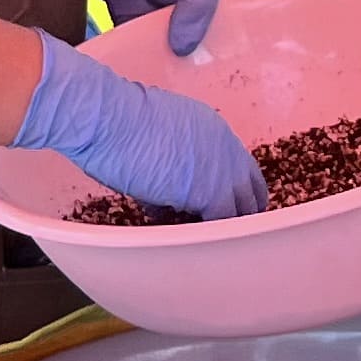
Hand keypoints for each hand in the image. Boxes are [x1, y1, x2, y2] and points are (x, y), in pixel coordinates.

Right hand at [14, 35, 266, 217]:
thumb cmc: (116, 123)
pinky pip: (221, 224)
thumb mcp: (154, 139)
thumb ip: (168, 167)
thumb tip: (160, 200)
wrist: (109, 118)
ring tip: (209, 242)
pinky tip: (191, 242)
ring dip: (224, 225)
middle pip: (250, 188)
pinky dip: (208, 235)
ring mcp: (223, 170)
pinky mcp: (212, 193)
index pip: (237, 166)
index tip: (224, 207)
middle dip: (239, 211)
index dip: (233, 189)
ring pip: (241, 209)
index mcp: (212, 129)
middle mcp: (226, 147)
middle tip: (223, 231)